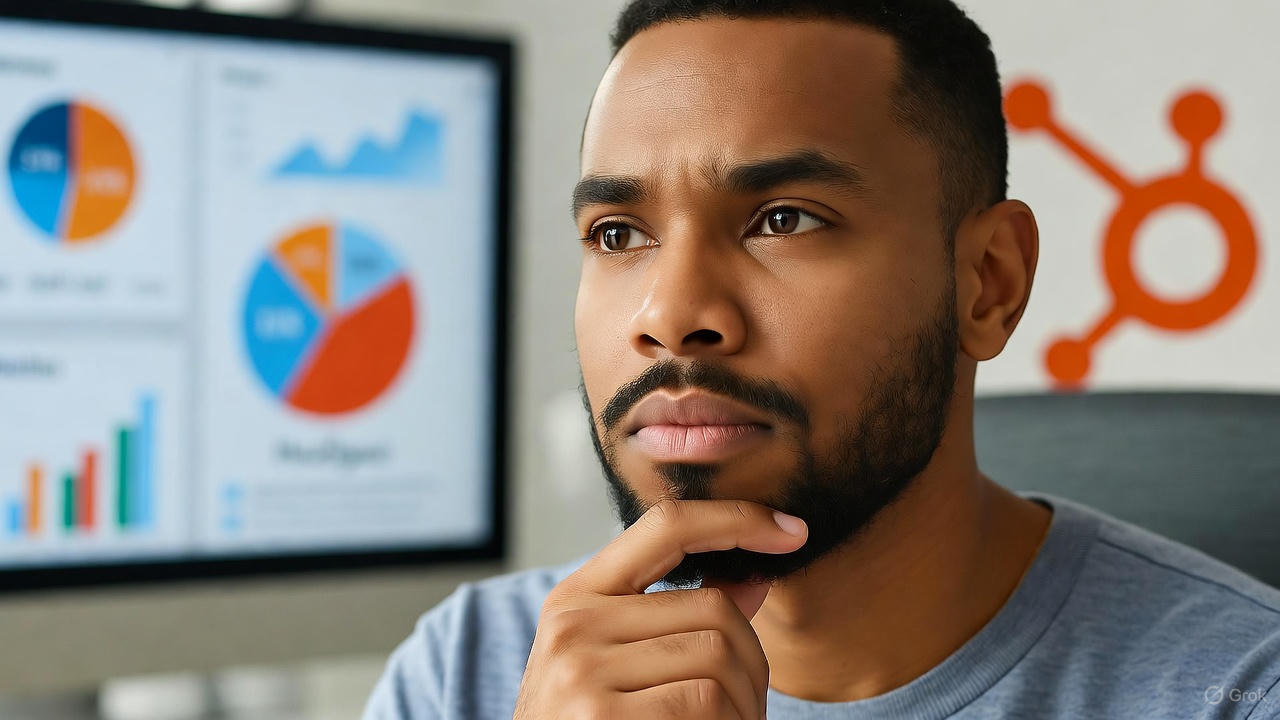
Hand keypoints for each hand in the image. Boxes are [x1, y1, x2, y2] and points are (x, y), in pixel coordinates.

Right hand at [513, 499, 807, 718]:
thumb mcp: (618, 665)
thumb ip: (682, 619)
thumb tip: (757, 574)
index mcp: (576, 599)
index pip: (666, 526)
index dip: (736, 519)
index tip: (792, 529)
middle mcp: (573, 626)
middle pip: (715, 609)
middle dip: (753, 664)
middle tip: (744, 710)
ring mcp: (582, 673)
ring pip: (719, 659)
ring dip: (745, 707)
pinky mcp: (601, 717)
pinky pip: (705, 703)